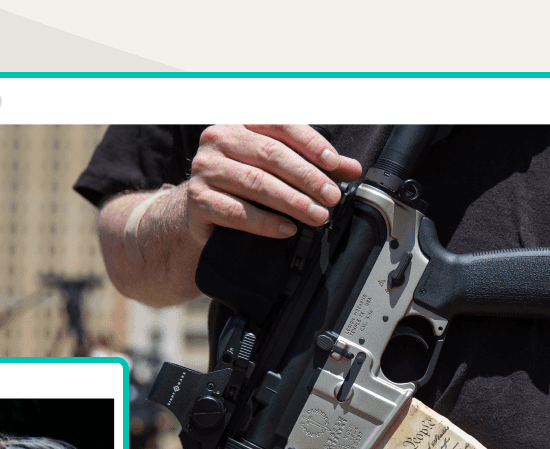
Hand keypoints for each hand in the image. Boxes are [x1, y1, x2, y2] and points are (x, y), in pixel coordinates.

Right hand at [182, 124, 364, 242]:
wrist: (198, 210)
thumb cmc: (242, 182)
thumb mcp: (277, 166)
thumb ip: (312, 163)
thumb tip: (352, 169)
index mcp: (241, 120)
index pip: (280, 124)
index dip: (309, 143)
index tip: (334, 163)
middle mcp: (219, 138)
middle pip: (271, 155)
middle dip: (307, 177)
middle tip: (331, 197)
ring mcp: (205, 168)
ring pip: (256, 183)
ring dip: (292, 201)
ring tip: (317, 215)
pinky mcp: (197, 198)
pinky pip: (237, 211)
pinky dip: (266, 222)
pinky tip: (287, 228)